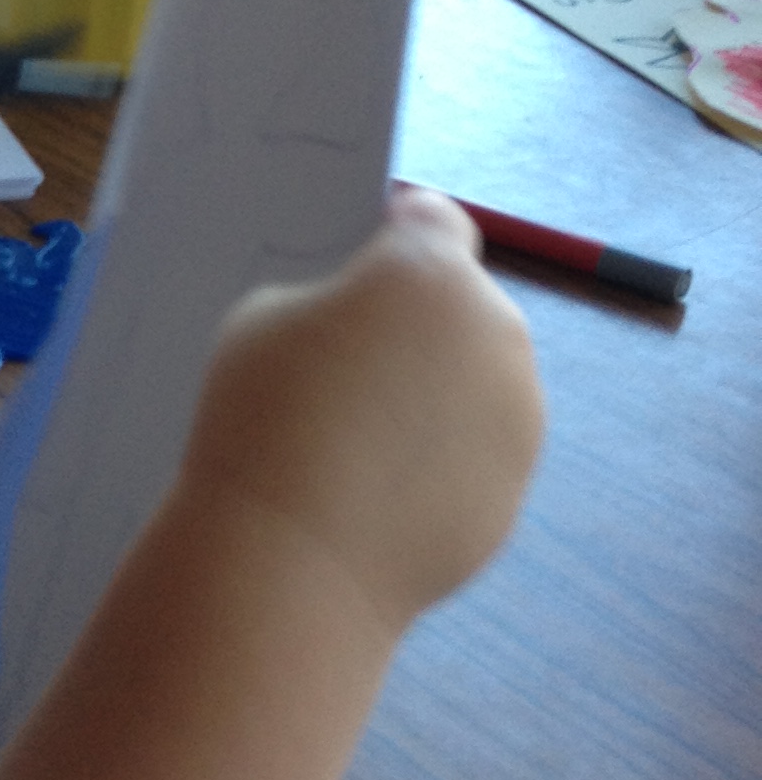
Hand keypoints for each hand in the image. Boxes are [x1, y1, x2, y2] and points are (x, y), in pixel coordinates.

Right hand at [178, 186, 543, 633]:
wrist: (291, 560)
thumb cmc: (262, 422)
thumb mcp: (261, 321)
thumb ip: (327, 301)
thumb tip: (361, 323)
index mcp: (427, 272)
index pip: (435, 220)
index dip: (399, 236)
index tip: (365, 262)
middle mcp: (493, 330)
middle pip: (462, 305)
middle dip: (418, 325)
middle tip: (348, 370)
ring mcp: (517, 412)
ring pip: (478, 379)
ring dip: (437, 394)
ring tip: (361, 442)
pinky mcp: (517, 484)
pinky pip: (479, 450)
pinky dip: (443, 461)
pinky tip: (379, 493)